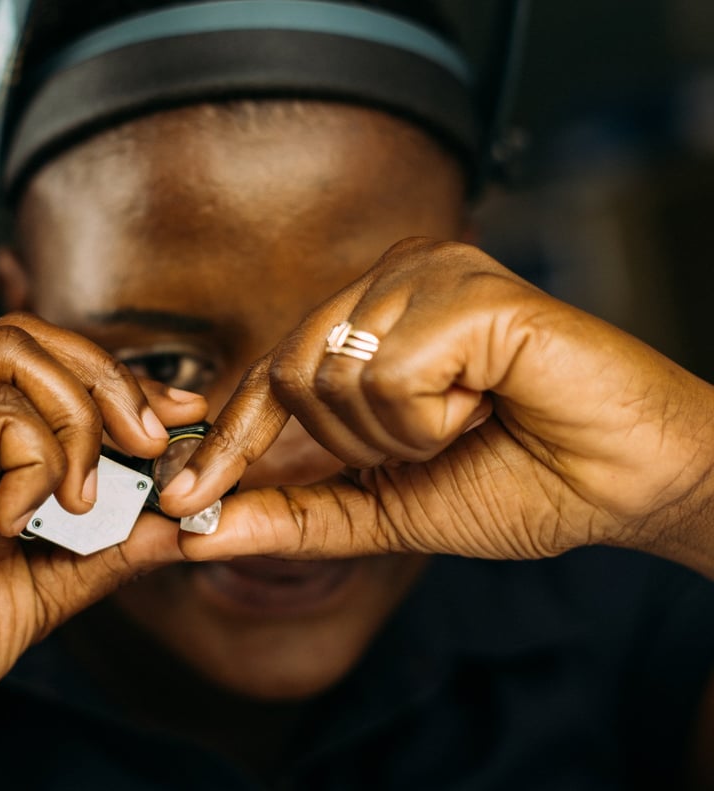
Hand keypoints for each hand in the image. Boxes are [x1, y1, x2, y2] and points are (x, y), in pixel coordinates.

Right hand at [0, 313, 204, 787]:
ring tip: (85, 495)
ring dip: (77, 419)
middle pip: (31, 337)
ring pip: (12, 355)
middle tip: (153, 441)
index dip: (122, 379)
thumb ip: (109, 547)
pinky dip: (29, 461)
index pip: (47, 363)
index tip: (182, 412)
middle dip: (112, 379)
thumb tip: (183, 519)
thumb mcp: (45, 587)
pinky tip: (16, 522)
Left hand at [163, 239, 713, 571]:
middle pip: (290, 374)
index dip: (228, 444)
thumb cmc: (518, 481)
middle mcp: (390, 282)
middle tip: (439, 438)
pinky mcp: (466, 286)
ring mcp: (427, 274)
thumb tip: (196, 531)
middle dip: (357, 444)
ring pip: (334, 376)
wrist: (628, 484)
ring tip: (473, 414)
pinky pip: (391, 374)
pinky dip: (435, 416)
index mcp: (368, 322)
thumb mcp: (383, 508)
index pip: (269, 378)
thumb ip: (291, 516)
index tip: (180, 502)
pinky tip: (491, 397)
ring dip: (403, 433)